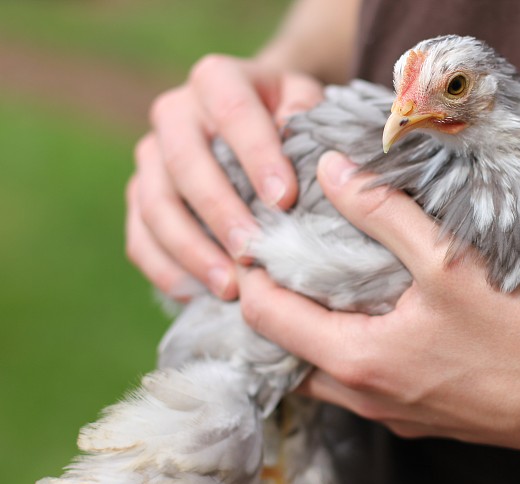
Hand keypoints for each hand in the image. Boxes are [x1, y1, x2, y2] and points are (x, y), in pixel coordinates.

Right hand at [125, 54, 323, 299]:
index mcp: (218, 79)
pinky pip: (139, 235)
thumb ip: (308, 118)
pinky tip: (197, 294)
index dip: (257, 156)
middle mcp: (175, 112)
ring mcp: (151, 155)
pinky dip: (164, 268)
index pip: (234, 112)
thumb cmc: (290, 119)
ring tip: (229, 287)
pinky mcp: (139, 195)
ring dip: (190, 250)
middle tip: (253, 253)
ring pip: (155, 205)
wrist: (257, 123)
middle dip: (220, 213)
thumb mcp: (307, 105)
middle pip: (185, 163)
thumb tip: (308, 149)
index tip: (284, 200)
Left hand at [237, 152, 519, 454]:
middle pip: (286, 352)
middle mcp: (362, 398)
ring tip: (327, 287)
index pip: (266, 316)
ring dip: (313, 333)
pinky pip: (360, 387)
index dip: (251, 274)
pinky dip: (349, 353)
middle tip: (287, 262)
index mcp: (357, 359)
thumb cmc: (519, 336)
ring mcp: (390, 416)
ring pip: (323, 374)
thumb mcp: (448, 262)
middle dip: (275, 307)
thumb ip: (383, 213)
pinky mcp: (416, 421)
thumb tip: (331, 170)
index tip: (255, 239)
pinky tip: (378, 323)